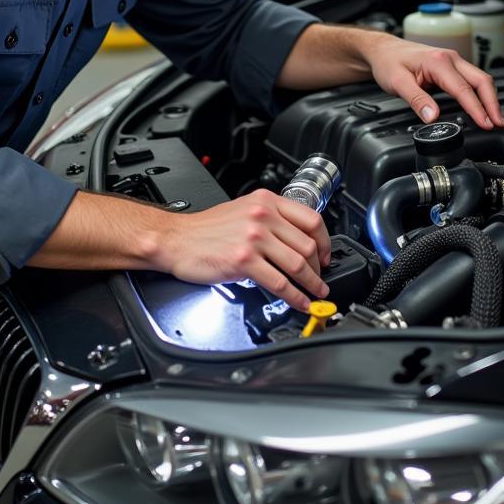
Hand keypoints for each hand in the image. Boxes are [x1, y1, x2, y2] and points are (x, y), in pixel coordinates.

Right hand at [156, 189, 332, 311]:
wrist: (177, 239)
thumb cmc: (206, 229)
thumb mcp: (243, 210)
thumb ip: (270, 219)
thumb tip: (296, 238)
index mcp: (266, 202)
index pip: (311, 219)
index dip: (325, 241)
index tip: (326, 254)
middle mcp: (263, 216)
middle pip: (308, 244)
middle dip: (319, 267)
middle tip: (321, 279)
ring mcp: (254, 238)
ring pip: (298, 264)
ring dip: (312, 284)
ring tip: (316, 293)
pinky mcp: (244, 261)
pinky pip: (279, 283)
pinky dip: (295, 297)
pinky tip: (299, 302)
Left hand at [364, 35, 503, 130]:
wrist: (384, 50)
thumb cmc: (389, 62)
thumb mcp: (397, 83)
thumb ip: (416, 100)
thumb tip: (433, 117)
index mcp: (438, 61)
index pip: (464, 89)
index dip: (477, 109)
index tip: (486, 124)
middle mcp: (450, 58)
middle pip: (481, 81)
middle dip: (493, 103)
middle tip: (498, 123)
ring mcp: (453, 61)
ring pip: (480, 79)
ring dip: (489, 99)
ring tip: (495, 119)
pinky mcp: (452, 67)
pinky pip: (472, 80)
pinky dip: (481, 94)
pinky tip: (483, 107)